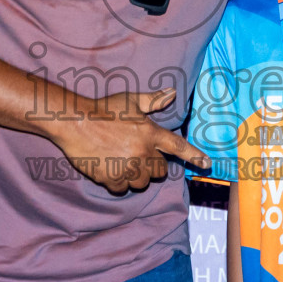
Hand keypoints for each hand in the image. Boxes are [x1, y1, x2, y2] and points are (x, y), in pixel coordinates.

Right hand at [47, 88, 209, 194]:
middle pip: (159, 171)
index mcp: (149, 132)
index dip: (194, 156)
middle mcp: (141, 152)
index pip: (177, 146)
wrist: (75, 122)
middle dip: (151, 166)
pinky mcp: (110, 177)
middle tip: (137, 155)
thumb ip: (153, 100)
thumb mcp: (130, 100)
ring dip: (135, 176)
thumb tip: (172, 93)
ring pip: (141, 183)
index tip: (207, 163)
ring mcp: (126, 166)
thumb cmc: (103, 109)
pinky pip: (121, 188)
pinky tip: (109, 168)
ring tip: (122, 161)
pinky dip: (117, 182)